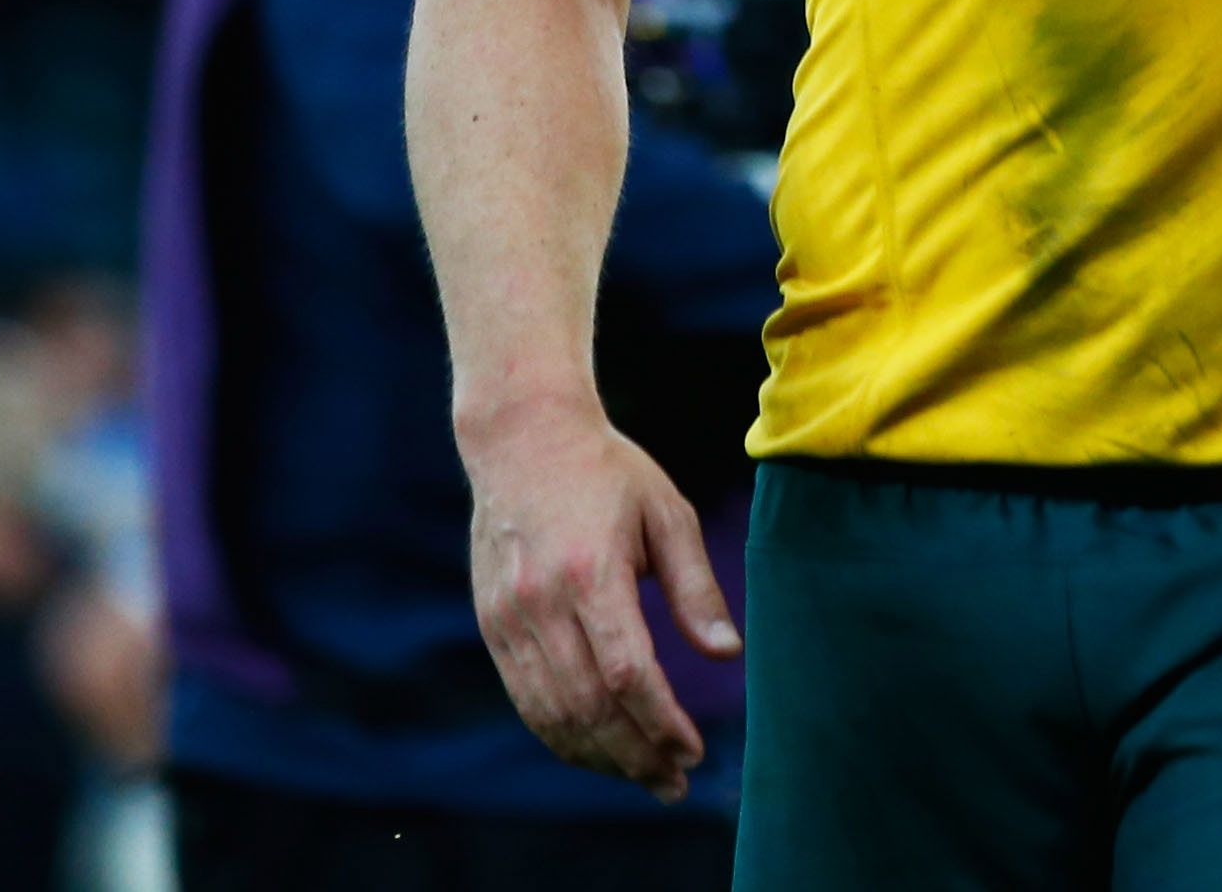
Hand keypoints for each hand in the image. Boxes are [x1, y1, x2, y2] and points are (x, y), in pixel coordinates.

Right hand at [460, 395, 737, 803]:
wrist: (523, 438)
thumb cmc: (608, 471)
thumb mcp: (666, 512)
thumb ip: (695, 587)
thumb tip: (729, 654)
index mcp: (590, 572)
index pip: (626, 673)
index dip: (660, 722)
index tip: (694, 749)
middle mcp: (541, 602)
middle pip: (588, 706)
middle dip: (634, 755)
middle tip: (675, 782)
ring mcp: (508, 617)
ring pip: (551, 713)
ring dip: (598, 757)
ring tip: (644, 776)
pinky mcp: (492, 625)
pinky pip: (525, 698)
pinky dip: (561, 734)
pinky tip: (597, 749)